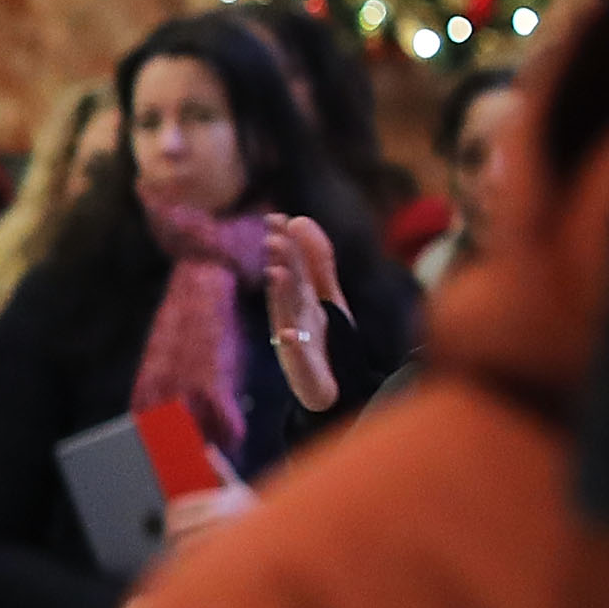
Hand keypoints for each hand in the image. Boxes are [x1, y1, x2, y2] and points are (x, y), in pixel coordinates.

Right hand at [264, 213, 346, 411]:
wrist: (335, 389)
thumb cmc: (325, 340)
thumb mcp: (326, 296)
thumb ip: (317, 261)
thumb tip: (299, 218)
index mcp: (300, 298)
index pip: (292, 266)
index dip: (286, 243)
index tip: (276, 218)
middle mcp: (292, 317)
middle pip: (289, 287)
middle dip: (281, 264)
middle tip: (273, 239)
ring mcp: (296, 344)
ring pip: (288, 316)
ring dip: (281, 296)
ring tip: (278, 273)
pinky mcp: (303, 371)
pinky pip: (299, 358)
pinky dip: (294, 347)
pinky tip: (292, 334)